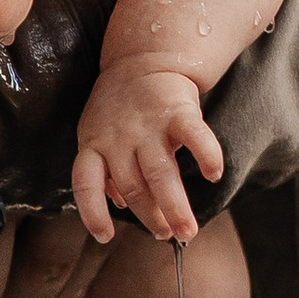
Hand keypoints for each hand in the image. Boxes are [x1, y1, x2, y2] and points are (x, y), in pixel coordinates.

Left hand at [72, 63, 219, 244]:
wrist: (143, 60)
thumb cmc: (121, 110)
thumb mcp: (99, 137)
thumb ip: (107, 170)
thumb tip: (117, 204)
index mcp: (93, 145)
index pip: (85, 184)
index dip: (92, 212)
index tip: (104, 237)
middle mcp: (118, 139)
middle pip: (132, 186)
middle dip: (150, 217)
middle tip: (168, 237)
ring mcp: (147, 125)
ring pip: (160, 173)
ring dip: (174, 206)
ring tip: (187, 230)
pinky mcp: (177, 110)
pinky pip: (193, 136)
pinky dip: (205, 156)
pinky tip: (213, 175)